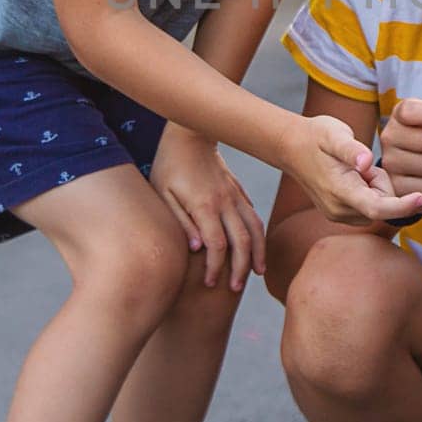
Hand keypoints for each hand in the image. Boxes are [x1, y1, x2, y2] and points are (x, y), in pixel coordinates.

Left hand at [149, 124, 265, 290]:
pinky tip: (256, 245)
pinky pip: (253, 215)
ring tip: (257, 272)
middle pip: (242, 241)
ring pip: (255, 228)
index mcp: (204, 206)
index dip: (217, 268)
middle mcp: (224, 202)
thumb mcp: (164, 193)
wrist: (190, 133)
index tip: (211, 283)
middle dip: (240, 268)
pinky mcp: (237, 190)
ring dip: (258, 253)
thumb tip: (196, 249)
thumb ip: (180, 221)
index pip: (218, 245)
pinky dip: (258, 234)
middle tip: (235, 289)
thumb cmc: (169, 164)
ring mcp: (234, 195)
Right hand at [279, 113, 421, 225]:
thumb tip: (365, 162)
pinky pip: (368, 208)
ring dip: (376, 190)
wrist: (292, 146)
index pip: (377, 208)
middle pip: (382, 207)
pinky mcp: (340, 215)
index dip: (402, 206)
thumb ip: (352, 150)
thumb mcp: (335, 134)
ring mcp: (338, 215)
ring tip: (356, 170)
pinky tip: (355, 178)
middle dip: (383, 186)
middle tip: (364, 165)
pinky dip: (369, 194)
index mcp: (339, 190)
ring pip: (376, 208)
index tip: (421, 197)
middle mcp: (339, 210)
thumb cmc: (316, 137)